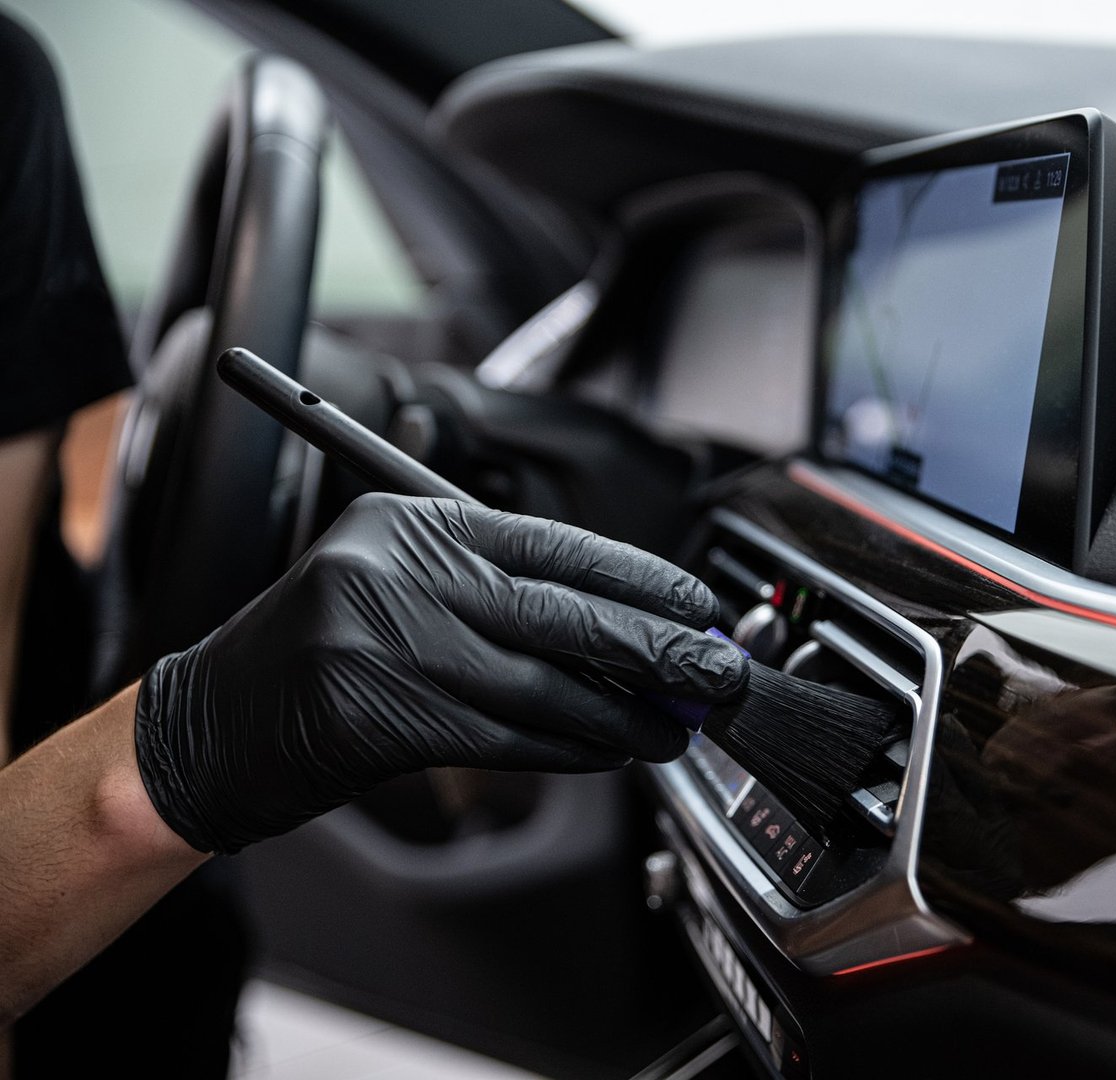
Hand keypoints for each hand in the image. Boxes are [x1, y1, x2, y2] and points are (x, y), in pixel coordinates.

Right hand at [134, 493, 744, 853]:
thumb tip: (623, 627)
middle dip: (657, 647)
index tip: (697, 604)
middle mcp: (402, 572)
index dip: (640, 578)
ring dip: (624, 714)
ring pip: (546, 686)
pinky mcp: (383, 720)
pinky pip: (508, 738)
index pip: (556, 544)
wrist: (211, 725)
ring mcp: (388, 645)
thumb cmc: (319, 651)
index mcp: (413, 522)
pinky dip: (570, 750)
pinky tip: (610, 753)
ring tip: (675, 727)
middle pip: (565, 613)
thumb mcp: (395, 582)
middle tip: (717, 671)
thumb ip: (496, 590)